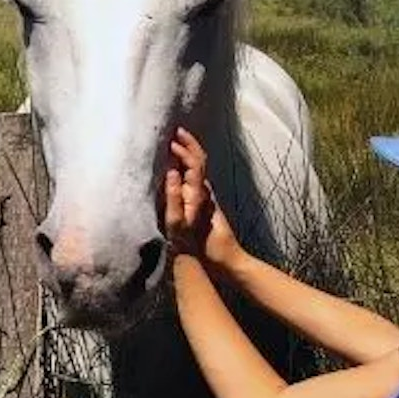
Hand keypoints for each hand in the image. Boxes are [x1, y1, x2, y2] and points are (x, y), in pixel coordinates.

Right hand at [161, 127, 241, 268]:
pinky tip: (176, 171)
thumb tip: (172, 171)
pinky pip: (193, 181)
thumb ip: (176, 198)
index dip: (187, 145)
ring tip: (171, 147)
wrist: (227, 264)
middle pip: (199, 161)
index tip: (174, 134)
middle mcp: (205, 193)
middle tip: (171, 134)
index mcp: (202, 193)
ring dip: (185, 156)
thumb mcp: (186, 225)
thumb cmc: (208, 247)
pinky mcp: (203, 208)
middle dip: (187, 145)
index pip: (196, 161)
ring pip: (197, 170)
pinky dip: (185, 170)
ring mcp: (206, 200)